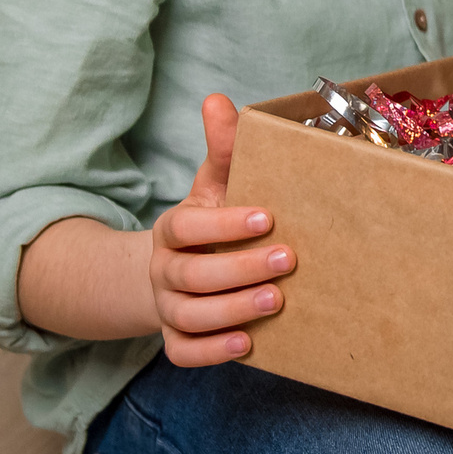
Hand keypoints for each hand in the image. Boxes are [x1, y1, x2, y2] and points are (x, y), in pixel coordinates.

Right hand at [147, 94, 292, 365]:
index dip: (224, 224)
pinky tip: (247, 343)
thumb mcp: (216, 185)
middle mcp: (163, 270)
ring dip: (233, 310)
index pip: (187, 225)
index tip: (269, 217)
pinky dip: (211, 351)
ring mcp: (166, 308)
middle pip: (192, 275)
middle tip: (289, 260)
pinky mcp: (175, 340)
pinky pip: (183, 352)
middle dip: (240, 268)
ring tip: (276, 301)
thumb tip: (217, 100)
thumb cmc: (211, 222)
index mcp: (172, 228)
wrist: (180, 271)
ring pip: (189, 315)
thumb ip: (223, 150)